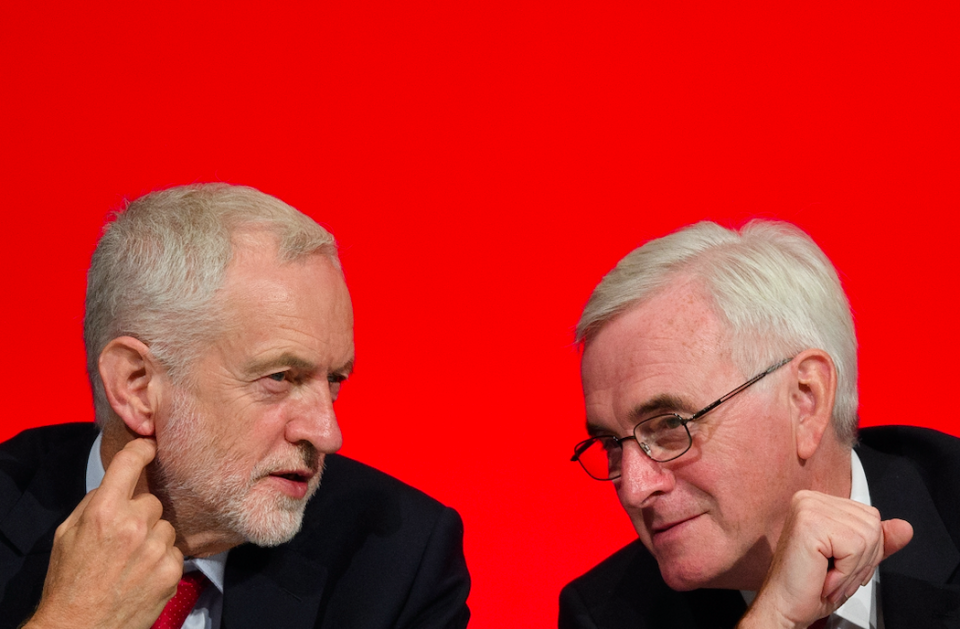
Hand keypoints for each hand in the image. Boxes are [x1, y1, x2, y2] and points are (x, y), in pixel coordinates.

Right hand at [25, 439, 182, 628]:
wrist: (79, 628)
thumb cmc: (70, 582)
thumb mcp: (68, 534)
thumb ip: (95, 503)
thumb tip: (117, 484)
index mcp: (104, 512)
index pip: (129, 464)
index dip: (141, 449)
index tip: (149, 446)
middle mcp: (133, 526)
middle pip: (152, 501)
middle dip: (140, 514)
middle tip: (124, 538)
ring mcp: (155, 549)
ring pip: (165, 527)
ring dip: (153, 538)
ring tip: (131, 561)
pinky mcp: (171, 570)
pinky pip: (174, 551)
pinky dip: (162, 560)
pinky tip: (142, 574)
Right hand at [739, 490, 912, 628]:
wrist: (783, 607)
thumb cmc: (809, 587)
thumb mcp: (853, 562)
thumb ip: (879, 542)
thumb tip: (905, 528)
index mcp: (819, 503)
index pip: (870, 517)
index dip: (866, 550)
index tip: (840, 567)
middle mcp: (810, 499)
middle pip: (872, 525)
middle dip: (862, 561)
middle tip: (834, 576)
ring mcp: (808, 507)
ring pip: (867, 536)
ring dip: (852, 570)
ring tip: (829, 578)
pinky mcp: (809, 523)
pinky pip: (854, 547)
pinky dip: (844, 572)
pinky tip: (824, 578)